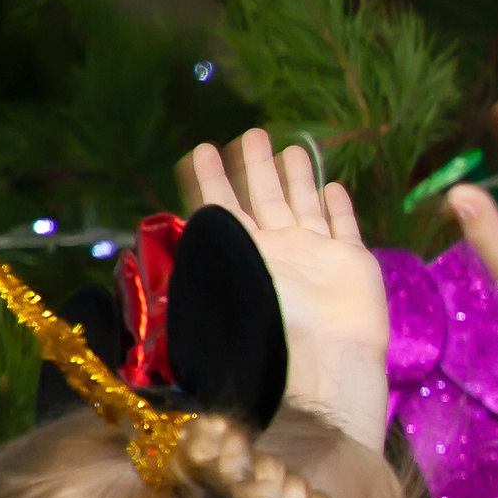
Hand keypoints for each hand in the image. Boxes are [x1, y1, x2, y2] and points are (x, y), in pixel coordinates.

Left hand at [188, 132, 388, 444]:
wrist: (324, 363)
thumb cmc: (266, 330)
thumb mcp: (212, 289)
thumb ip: (192, 261)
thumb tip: (143, 249)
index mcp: (240, 254)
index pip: (220, 207)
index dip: (210, 178)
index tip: (202, 148)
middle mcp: (277, 251)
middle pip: (263, 197)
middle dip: (255, 165)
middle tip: (250, 134)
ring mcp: (316, 257)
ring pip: (304, 205)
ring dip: (296, 177)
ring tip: (290, 149)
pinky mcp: (353, 264)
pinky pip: (345, 227)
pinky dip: (339, 207)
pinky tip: (333, 187)